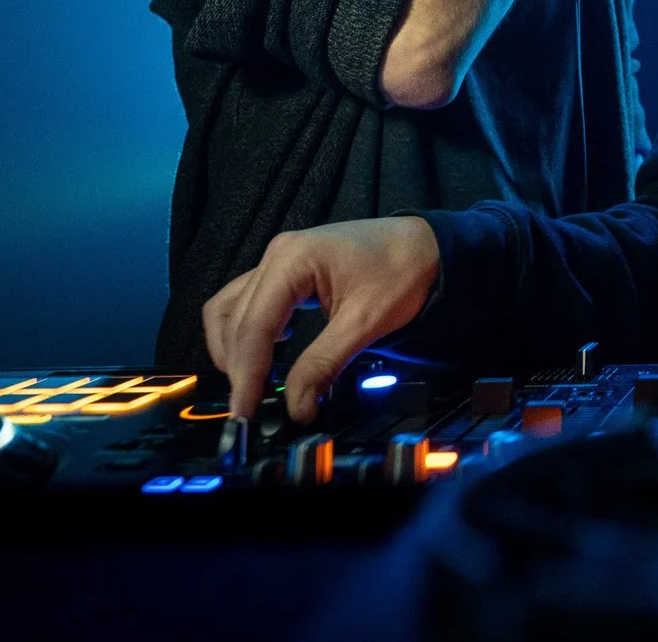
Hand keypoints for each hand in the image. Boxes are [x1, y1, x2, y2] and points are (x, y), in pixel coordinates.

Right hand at [202, 217, 440, 425]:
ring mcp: (278, 259)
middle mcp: (275, 255)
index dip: (246, 375)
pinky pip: (248, 302)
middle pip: (234, 318)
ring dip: (234, 348)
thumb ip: (324, 365)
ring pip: (231, 308)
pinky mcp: (286, 269)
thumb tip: (296, 409)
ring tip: (253, 384)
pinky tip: (267, 353)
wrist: (426, 244)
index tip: (245, 413)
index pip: (254, 327)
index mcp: (291, 260)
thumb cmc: (401, 274)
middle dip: (238, 366)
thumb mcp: (365, 322)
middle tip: (251, 407)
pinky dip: (247, 332)